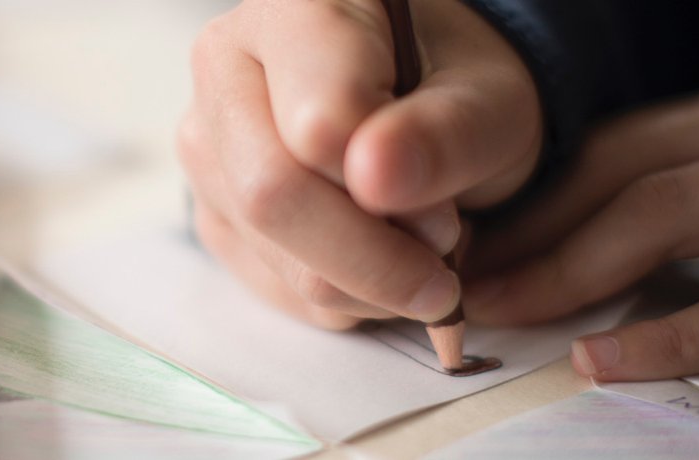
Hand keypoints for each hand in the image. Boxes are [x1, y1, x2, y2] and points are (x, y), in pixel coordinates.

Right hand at [178, 0, 540, 327]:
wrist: (426, 108)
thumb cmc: (457, 88)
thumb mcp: (490, 101)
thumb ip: (446, 133)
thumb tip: (375, 177)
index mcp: (293, 11)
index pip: (318, 123)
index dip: (391, 189)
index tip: (448, 214)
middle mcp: (226, 67)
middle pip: (272, 194)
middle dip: (374, 258)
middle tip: (443, 268)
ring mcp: (208, 145)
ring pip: (277, 256)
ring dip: (369, 286)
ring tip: (416, 249)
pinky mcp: (212, 211)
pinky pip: (275, 289)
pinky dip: (345, 300)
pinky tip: (376, 259)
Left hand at [464, 77, 698, 380]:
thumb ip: (695, 195)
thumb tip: (573, 249)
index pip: (611, 148)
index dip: (536, 200)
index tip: (476, 244)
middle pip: (620, 175)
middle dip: (534, 235)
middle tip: (470, 286)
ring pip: (662, 218)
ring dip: (570, 270)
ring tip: (511, 312)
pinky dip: (669, 336)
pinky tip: (608, 361)